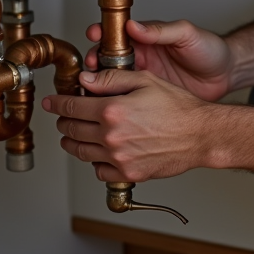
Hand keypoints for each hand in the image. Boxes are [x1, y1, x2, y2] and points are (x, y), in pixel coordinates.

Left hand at [43, 69, 213, 182]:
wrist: (201, 135)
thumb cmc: (180, 107)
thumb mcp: (146, 81)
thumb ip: (112, 79)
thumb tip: (86, 80)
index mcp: (112, 110)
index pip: (72, 107)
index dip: (58, 103)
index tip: (52, 103)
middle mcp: (111, 136)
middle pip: (72, 130)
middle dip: (64, 122)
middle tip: (65, 117)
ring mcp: (118, 158)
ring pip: (81, 152)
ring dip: (74, 142)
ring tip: (76, 135)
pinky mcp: (128, 173)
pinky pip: (99, 171)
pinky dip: (95, 162)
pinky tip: (101, 152)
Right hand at [85, 19, 232, 101]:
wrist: (226, 75)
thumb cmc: (209, 50)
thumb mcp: (187, 34)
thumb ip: (161, 30)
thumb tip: (134, 26)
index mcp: (146, 40)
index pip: (116, 35)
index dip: (101, 35)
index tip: (93, 36)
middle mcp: (140, 60)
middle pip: (105, 61)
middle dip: (92, 63)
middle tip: (89, 67)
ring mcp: (142, 81)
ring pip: (111, 83)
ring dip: (98, 86)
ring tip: (92, 89)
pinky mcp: (148, 100)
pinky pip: (126, 102)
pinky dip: (114, 105)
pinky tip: (107, 108)